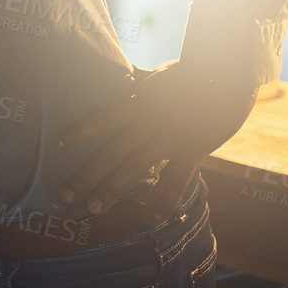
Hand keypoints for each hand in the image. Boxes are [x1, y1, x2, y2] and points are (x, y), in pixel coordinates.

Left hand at [58, 61, 257, 215]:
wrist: (230, 72)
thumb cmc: (193, 70)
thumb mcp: (159, 73)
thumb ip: (140, 79)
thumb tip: (125, 69)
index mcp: (138, 102)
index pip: (102, 119)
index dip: (79, 131)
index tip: (57, 142)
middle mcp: (149, 124)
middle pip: (111, 152)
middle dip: (86, 175)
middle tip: (65, 195)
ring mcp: (171, 139)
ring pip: (136, 168)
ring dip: (113, 189)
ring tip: (93, 208)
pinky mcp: (194, 150)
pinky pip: (177, 178)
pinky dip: (165, 200)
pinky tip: (151, 219)